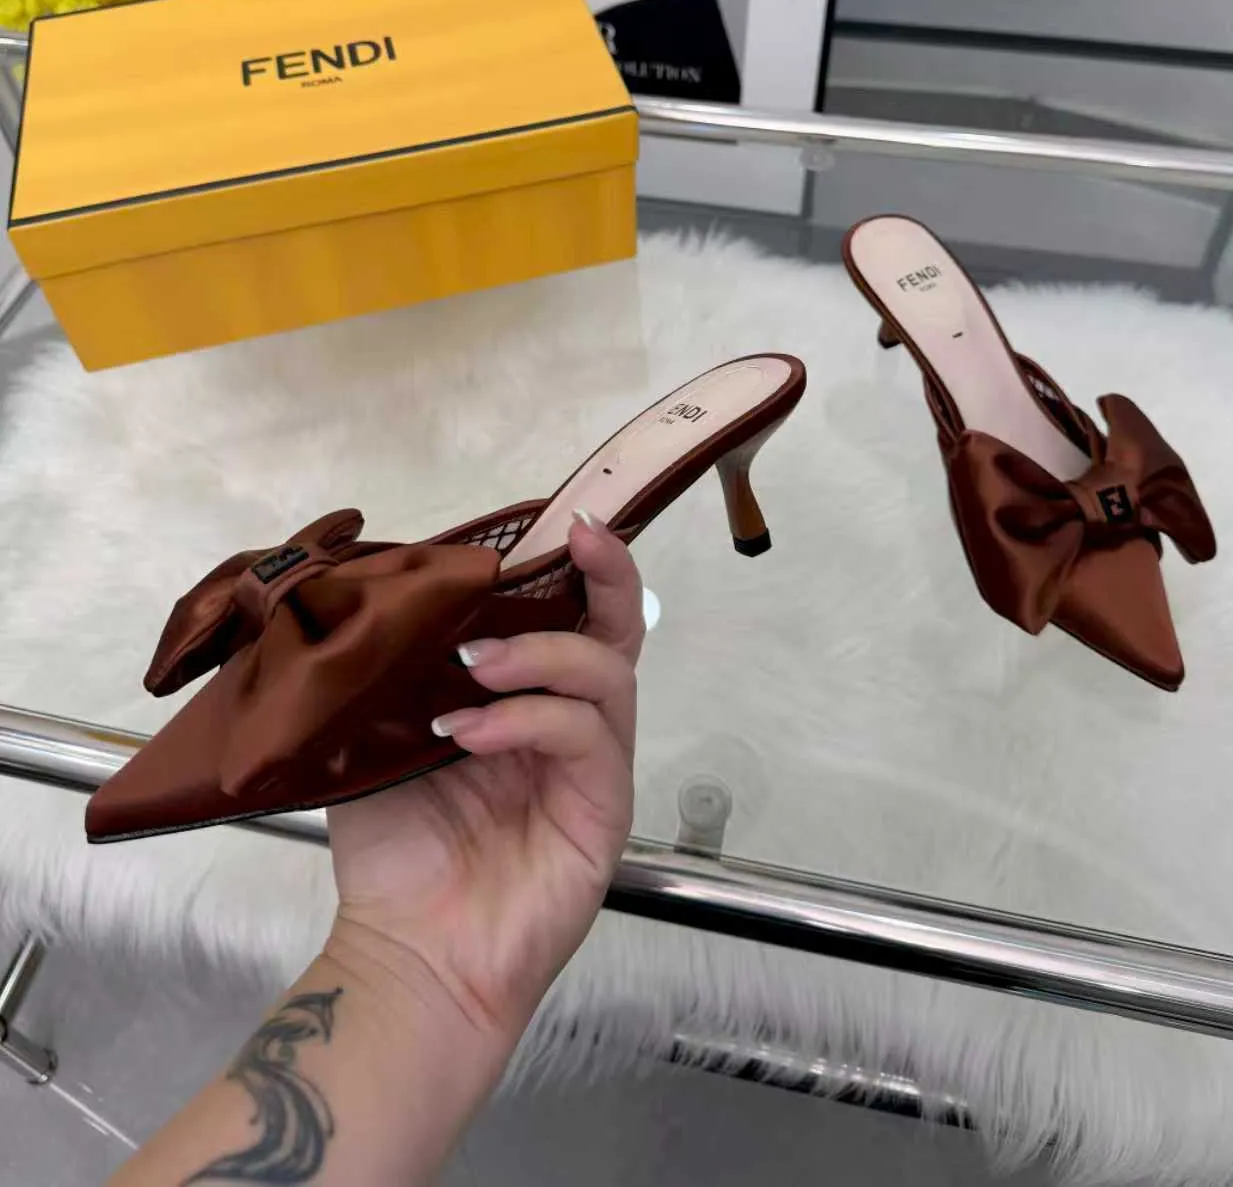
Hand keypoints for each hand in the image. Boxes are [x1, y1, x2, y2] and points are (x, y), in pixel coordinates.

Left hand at [324, 518, 642, 1040]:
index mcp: (525, 698)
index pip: (567, 617)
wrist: (409, 955)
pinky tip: (469, 731)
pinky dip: (529, 719)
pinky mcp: (602, 810)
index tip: (565, 521)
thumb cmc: (396, 851)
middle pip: (618, 631)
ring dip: (541, 652)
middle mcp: (569, 724)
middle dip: (608, 575)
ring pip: (605, 674)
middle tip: (580, 539)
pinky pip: (584, 738)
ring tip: (474, 662)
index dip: (574, 565)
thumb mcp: (376, 737)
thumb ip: (390, 671)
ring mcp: (591, 767)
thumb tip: (372, 590)